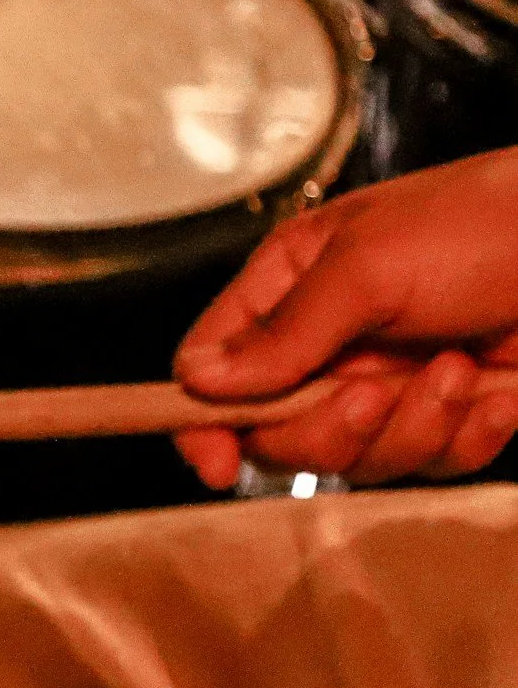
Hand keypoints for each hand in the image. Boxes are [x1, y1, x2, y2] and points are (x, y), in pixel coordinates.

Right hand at [172, 148, 517, 487]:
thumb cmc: (488, 223)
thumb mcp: (368, 266)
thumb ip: (283, 332)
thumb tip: (200, 381)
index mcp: (292, 289)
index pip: (212, 369)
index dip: (202, 421)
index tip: (216, 463)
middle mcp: (331, 343)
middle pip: (278, 433)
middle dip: (327, 429)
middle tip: (373, 395)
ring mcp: (391, 383)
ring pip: (357, 458)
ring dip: (411, 428)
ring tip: (457, 372)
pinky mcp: (452, 414)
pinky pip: (431, 462)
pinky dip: (467, 435)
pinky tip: (498, 392)